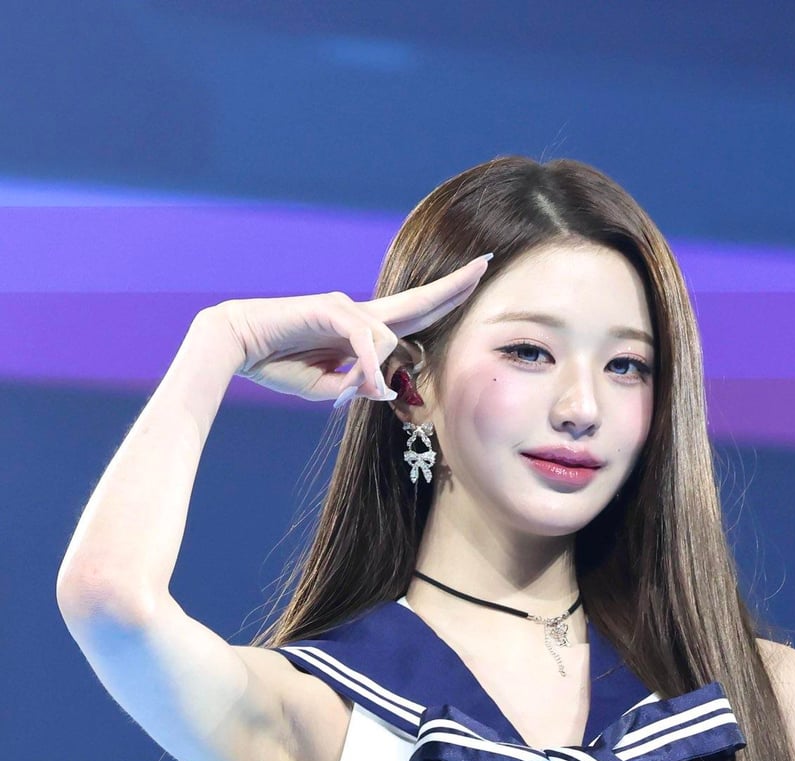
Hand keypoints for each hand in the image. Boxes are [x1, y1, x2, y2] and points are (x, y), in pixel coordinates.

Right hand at [206, 254, 491, 403]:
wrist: (238, 346)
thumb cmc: (280, 366)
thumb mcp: (330, 388)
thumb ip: (361, 386)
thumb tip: (383, 385)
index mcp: (362, 330)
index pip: (412, 315)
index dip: (444, 301)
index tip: (475, 280)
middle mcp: (359, 312)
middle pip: (417, 301)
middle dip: (453, 286)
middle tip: (486, 264)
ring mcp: (345, 306)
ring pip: (389, 341)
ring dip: (370, 377)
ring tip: (339, 391)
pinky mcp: (330, 308)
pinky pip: (365, 342)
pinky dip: (365, 368)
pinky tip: (355, 386)